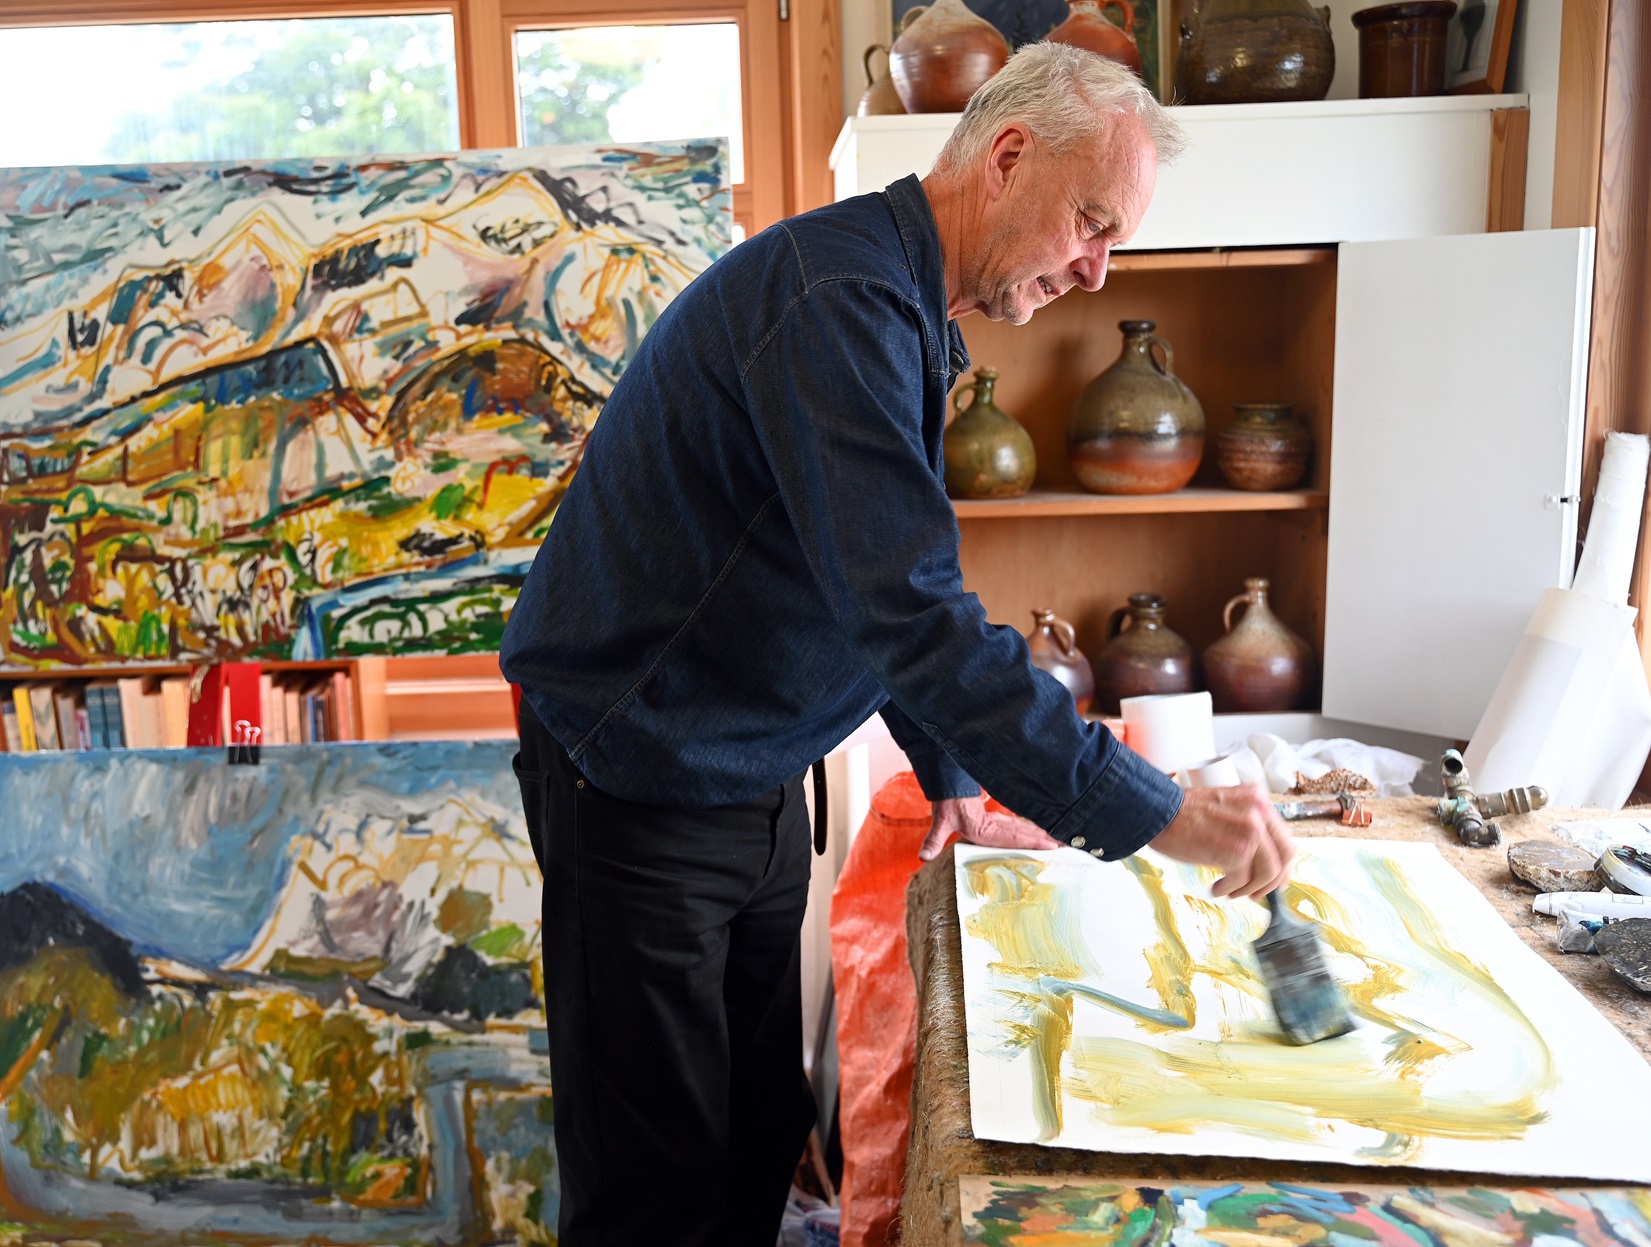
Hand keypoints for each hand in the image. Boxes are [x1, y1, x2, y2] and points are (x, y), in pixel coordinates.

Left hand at [918, 795, 1060, 860]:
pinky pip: (1019, 828)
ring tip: (1062, 842)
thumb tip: (924, 856)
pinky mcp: (998, 822)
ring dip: (1042, 835)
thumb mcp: (940, 821)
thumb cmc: (947, 806)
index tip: (1050, 845)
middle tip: (1067, 846)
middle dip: (1045, 840)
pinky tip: (1043, 835)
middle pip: (1024, 833)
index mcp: (985, 828)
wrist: (950, 788)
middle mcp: (995, 825)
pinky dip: (1033, 832)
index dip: (1032, 841)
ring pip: (1024, 830)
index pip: (1012, 837)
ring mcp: (998, 823)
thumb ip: (933, 839)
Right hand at [1149, 784, 1294, 898]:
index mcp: (1257, 798)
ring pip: (1267, 872)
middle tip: (1256, 892)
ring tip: (1230, 891)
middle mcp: (1259, 810)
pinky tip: (1216, 887)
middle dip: (1272, 880)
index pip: (1283, 836)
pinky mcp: (1237, 849)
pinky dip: (1229, 889)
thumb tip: (1261, 860)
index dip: (1281, 863)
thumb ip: (1246, 824)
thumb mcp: (1224, 808)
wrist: (1156, 811)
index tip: (1272, 879)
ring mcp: (1251, 830)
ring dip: (1249, 888)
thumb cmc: (1182, 813)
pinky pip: (1243, 880)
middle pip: (1284, 855)